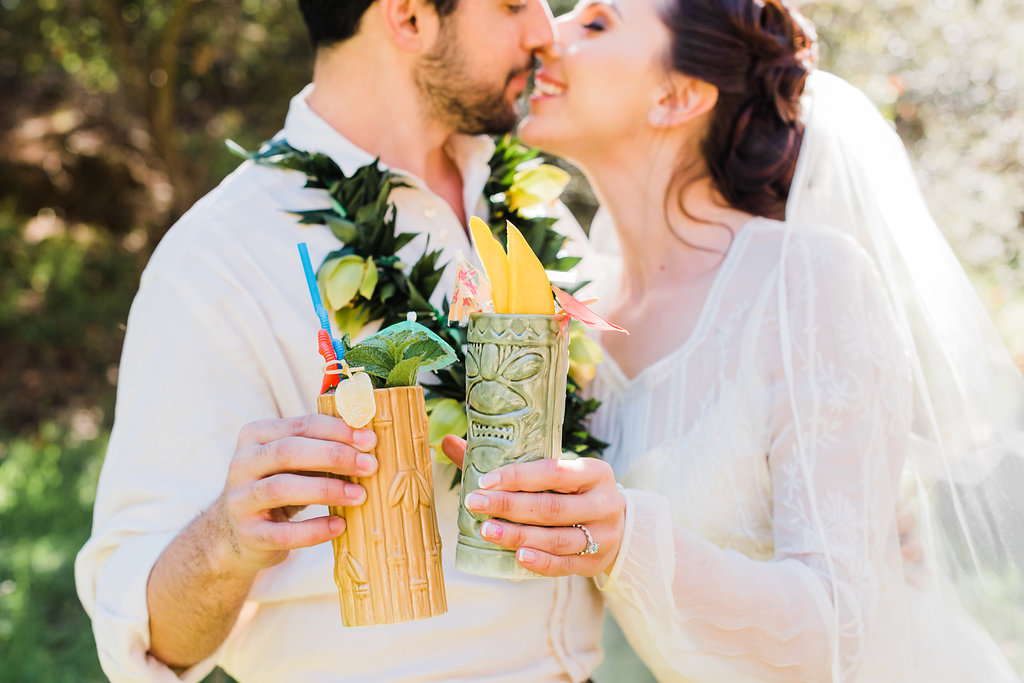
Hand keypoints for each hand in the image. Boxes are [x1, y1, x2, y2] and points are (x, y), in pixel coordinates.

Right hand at [214, 414, 377, 573]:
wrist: (234, 534)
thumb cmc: (278, 486)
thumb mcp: (291, 462)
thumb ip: (319, 448)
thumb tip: (367, 443)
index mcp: (257, 435)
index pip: (301, 425)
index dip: (338, 430)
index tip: (370, 440)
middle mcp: (242, 463)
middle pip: (289, 451)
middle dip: (334, 456)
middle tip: (369, 466)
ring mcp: (241, 499)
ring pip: (282, 488)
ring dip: (326, 490)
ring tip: (359, 495)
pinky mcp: (248, 533)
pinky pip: (283, 532)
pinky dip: (314, 529)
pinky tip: (339, 526)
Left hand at [443, 436, 624, 577]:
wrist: (617, 525)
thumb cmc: (572, 492)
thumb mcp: (554, 473)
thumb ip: (506, 461)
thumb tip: (448, 442)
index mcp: (594, 472)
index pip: (553, 472)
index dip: (518, 476)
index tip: (484, 480)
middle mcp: (603, 503)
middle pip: (551, 507)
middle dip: (509, 506)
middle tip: (474, 503)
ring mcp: (602, 536)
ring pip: (556, 538)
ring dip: (518, 535)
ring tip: (486, 530)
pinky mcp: (594, 562)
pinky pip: (564, 565)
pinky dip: (540, 561)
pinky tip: (517, 555)